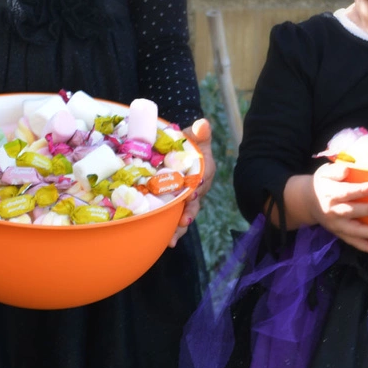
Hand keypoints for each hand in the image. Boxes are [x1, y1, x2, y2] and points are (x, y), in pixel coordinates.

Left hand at [171, 118, 215, 247]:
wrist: (175, 152)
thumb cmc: (186, 144)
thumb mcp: (194, 136)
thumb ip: (199, 132)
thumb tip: (203, 124)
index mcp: (203, 172)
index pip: (202, 180)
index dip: (197, 187)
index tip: (192, 193)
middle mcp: (196, 189)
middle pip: (194, 203)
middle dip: (189, 214)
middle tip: (183, 222)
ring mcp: (185, 200)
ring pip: (184, 216)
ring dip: (179, 229)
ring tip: (172, 240)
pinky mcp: (173, 207)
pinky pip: (172, 220)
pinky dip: (169, 231)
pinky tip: (165, 243)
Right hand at [307, 162, 367, 252]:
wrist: (307, 201)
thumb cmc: (323, 184)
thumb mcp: (325, 173)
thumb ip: (335, 171)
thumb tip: (346, 170)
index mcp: (331, 194)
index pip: (346, 192)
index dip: (360, 191)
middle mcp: (333, 211)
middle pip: (350, 212)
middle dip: (366, 211)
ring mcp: (336, 225)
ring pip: (352, 231)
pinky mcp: (339, 233)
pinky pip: (352, 242)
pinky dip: (364, 246)